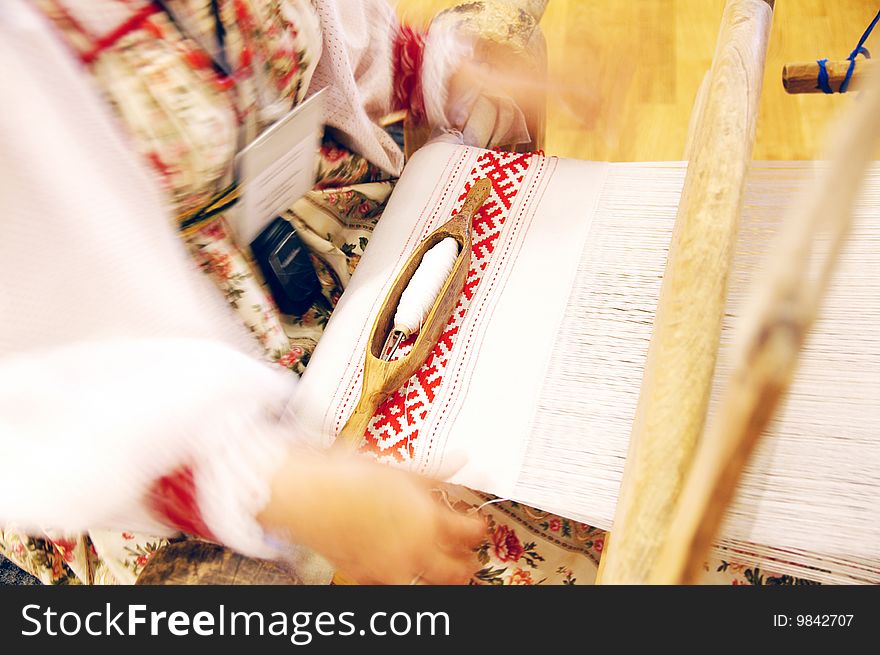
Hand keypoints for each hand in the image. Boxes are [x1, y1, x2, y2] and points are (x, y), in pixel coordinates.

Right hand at [258, 449, 484, 584]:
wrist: (308, 495)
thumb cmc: (350, 476)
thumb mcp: (400, 466)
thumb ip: (436, 469)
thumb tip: (462, 459)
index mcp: (427, 520)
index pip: (467, 532)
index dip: (478, 529)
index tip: (480, 526)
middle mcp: (413, 548)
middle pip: (454, 568)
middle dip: (467, 564)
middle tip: (472, 559)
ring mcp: (389, 566)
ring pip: (427, 585)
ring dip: (441, 580)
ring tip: (447, 575)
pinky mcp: (364, 574)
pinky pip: (393, 586)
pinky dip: (403, 581)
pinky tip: (403, 573)